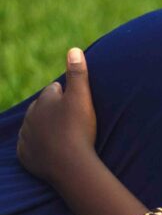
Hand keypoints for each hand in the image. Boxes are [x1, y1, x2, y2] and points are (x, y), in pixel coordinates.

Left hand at [17, 47, 96, 182]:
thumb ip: (78, 73)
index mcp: (43, 100)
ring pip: (36, 128)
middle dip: (54, 111)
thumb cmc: (78, 129)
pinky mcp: (25, 156)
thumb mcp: (82, 98)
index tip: (79, 104)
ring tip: (65, 137)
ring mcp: (27, 137)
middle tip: (74, 121)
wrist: (71, 165)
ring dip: (47, 129)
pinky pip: (32, 148)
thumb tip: (74, 49)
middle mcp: (30, 117)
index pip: (54, 90)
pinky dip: (41, 148)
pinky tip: (54, 151)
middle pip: (43, 109)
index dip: (68, 95)